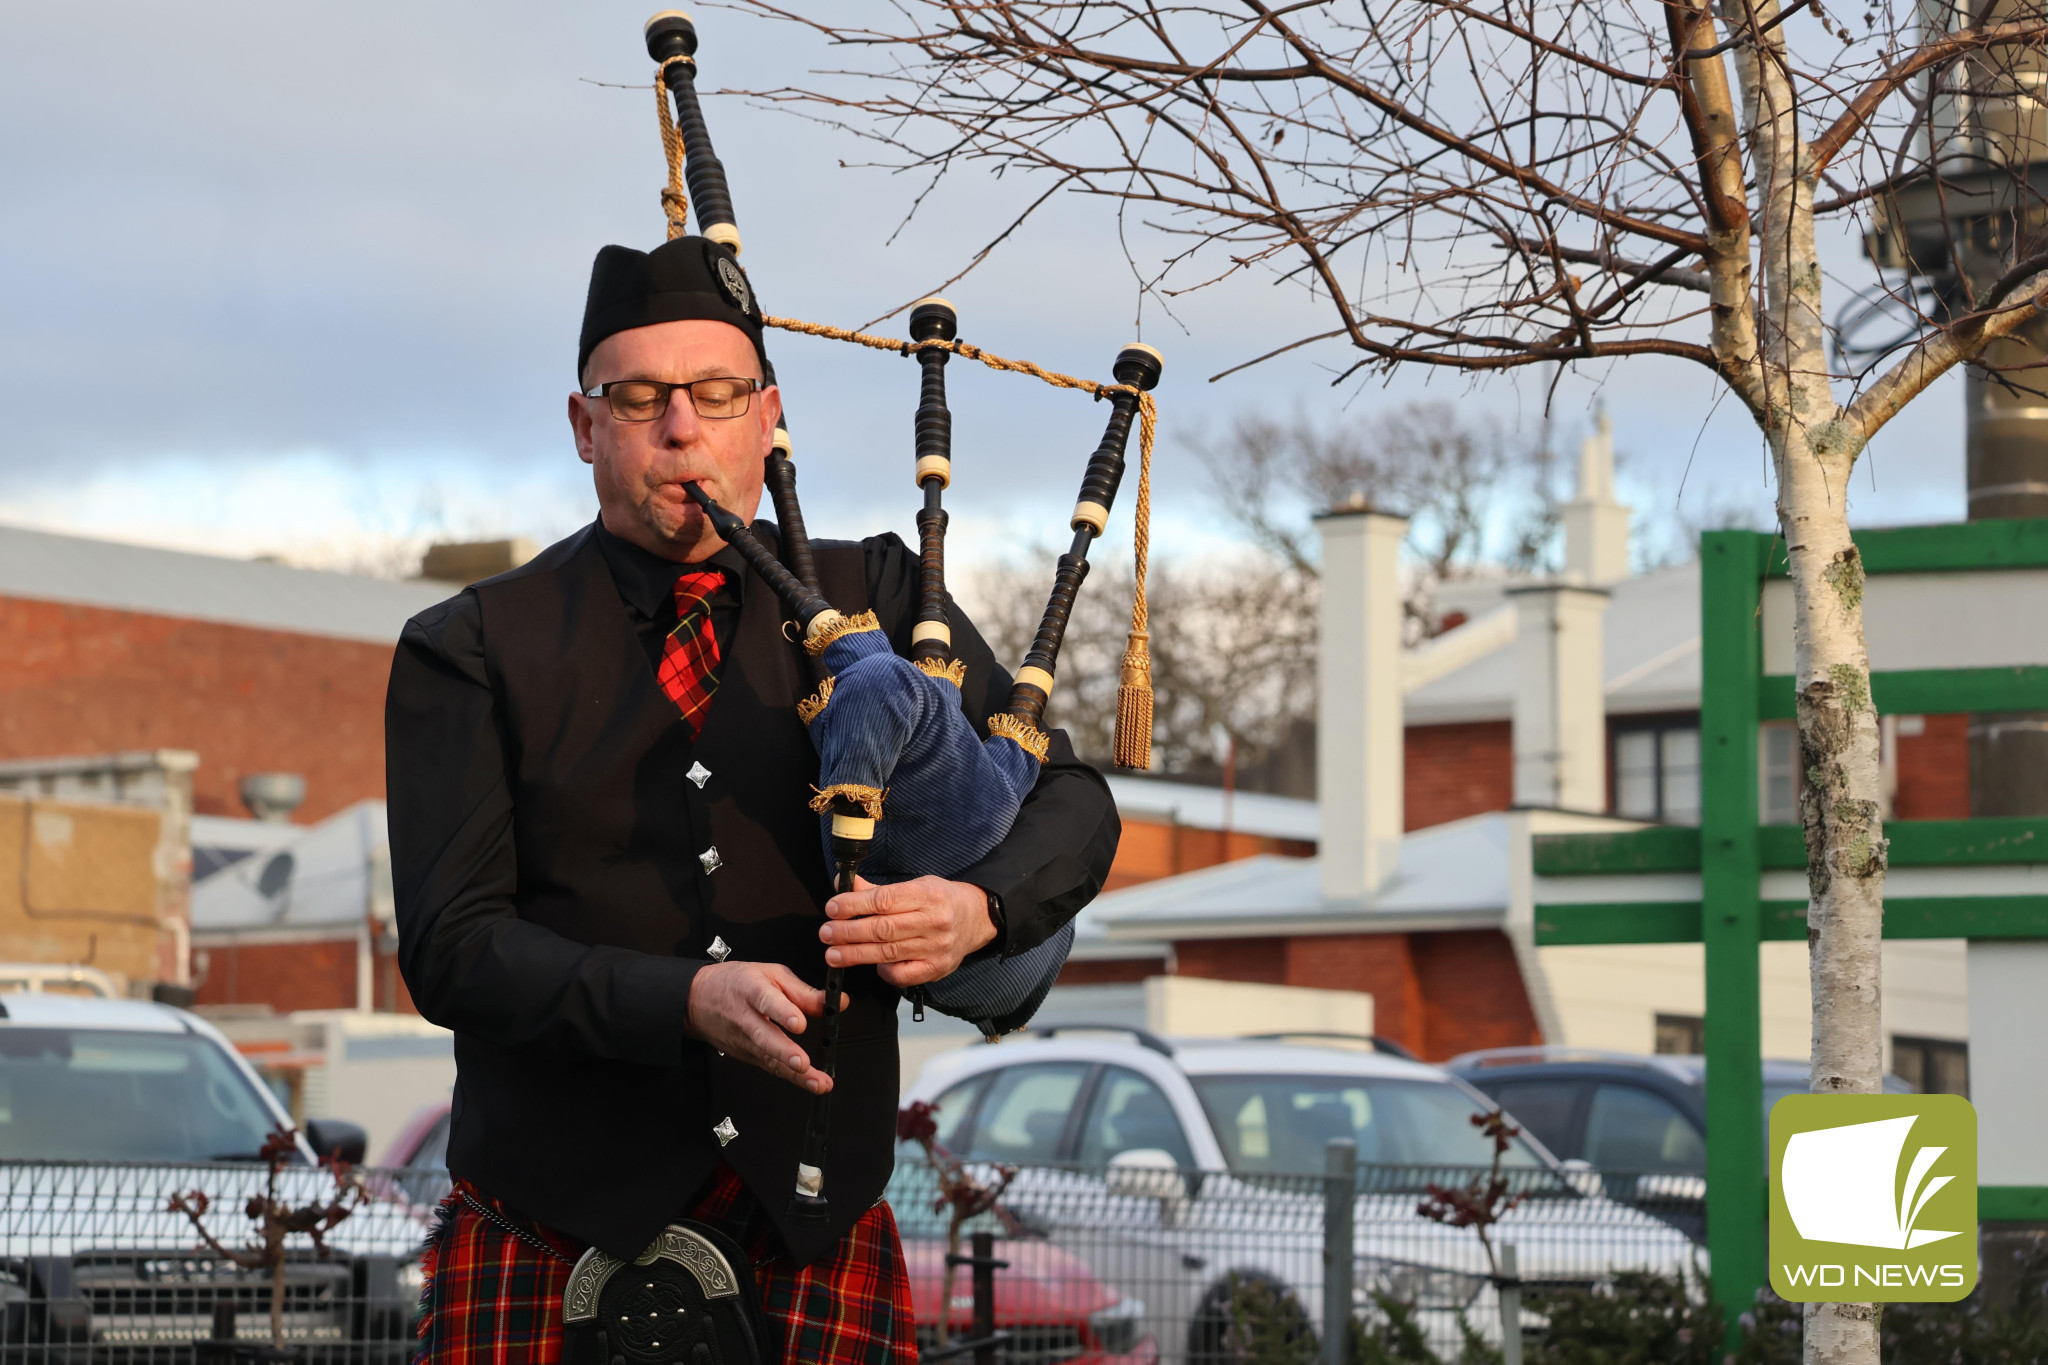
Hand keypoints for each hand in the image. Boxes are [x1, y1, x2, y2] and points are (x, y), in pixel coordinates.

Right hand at [685, 961, 843, 1093]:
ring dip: (794, 1074)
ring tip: (817, 1082)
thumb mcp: (771, 974)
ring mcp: (744, 1040)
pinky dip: (790, 1077)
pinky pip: (770, 1066)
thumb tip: (835, 1002)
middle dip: (784, 1052)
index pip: (766, 1001)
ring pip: (768, 1058)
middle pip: (764, 1036)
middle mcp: (746, 1017)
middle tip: (803, 1064)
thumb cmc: (738, 983)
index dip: (782, 1012)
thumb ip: (803, 991)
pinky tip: (809, 1082)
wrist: (698, 999)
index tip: (799, 1023)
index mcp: (752, 989)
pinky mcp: (747, 1055)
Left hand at [821, 876, 996, 987]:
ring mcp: (937, 948)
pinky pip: (903, 975)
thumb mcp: (914, 885)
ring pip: (889, 953)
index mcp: (928, 894)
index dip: (855, 905)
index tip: (832, 908)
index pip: (885, 900)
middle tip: (825, 934)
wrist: (976, 919)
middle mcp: (935, 921)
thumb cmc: (940, 900)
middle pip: (884, 929)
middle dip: (849, 932)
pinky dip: (884, 971)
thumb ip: (878, 890)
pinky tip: (870, 965)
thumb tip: (842, 885)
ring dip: (856, 954)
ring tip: (833, 954)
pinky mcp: (937, 969)